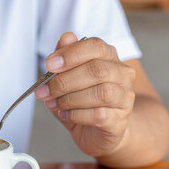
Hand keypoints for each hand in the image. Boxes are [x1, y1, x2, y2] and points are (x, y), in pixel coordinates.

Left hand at [34, 32, 136, 156]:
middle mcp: (122, 74)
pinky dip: (77, 115)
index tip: (49, 64)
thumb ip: (65, 58)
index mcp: (108, 57)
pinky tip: (66, 115)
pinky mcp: (120, 119)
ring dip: (70, 99)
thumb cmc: (82, 100)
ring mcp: (124, 97)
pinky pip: (100, 115)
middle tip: (44, 91)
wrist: (99, 130)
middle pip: (97, 70)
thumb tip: (65, 38)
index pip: (95, 46)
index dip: (71, 54)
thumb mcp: (67, 77)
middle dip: (64, 81)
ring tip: (54, 104)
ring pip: (101, 93)